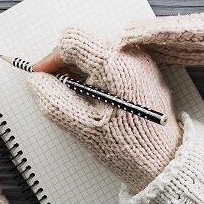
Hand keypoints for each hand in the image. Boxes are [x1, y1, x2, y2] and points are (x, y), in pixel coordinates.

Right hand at [28, 13, 203, 190]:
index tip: (41, 78)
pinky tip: (94, 99)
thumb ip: (54, 101)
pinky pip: (110, 61)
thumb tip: (36, 81)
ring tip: (77, 100)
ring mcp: (140, 61)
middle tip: (57, 92)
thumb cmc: (130, 148)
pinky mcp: (143, 70)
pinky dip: (94, 74)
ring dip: (79, 71)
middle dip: (64, 65)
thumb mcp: (83, 129)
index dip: (50, 58)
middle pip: (84, 43)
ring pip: (95, 51)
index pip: (72, 41)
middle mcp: (131, 55)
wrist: (167, 162)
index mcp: (116, 65)